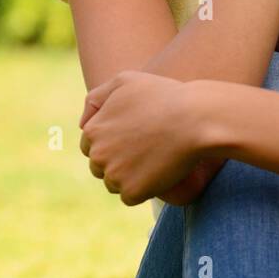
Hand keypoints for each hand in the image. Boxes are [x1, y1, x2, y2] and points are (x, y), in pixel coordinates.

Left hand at [79, 70, 210, 206]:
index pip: (90, 147)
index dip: (111, 143)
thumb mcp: (125, 80)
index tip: (133, 139)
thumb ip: (96, 98)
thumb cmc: (164, 95)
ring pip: (114, 184)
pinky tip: (159, 173)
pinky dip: (144, 189)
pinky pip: (131, 197)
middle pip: (99, 168)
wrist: (195, 119)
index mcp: (93, 131)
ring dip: (129, 177)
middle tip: (146, 151)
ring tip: (154, 161)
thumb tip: (83, 125)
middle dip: (117, 162)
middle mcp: (98, 155)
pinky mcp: (133, 192)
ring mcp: (114, 175)